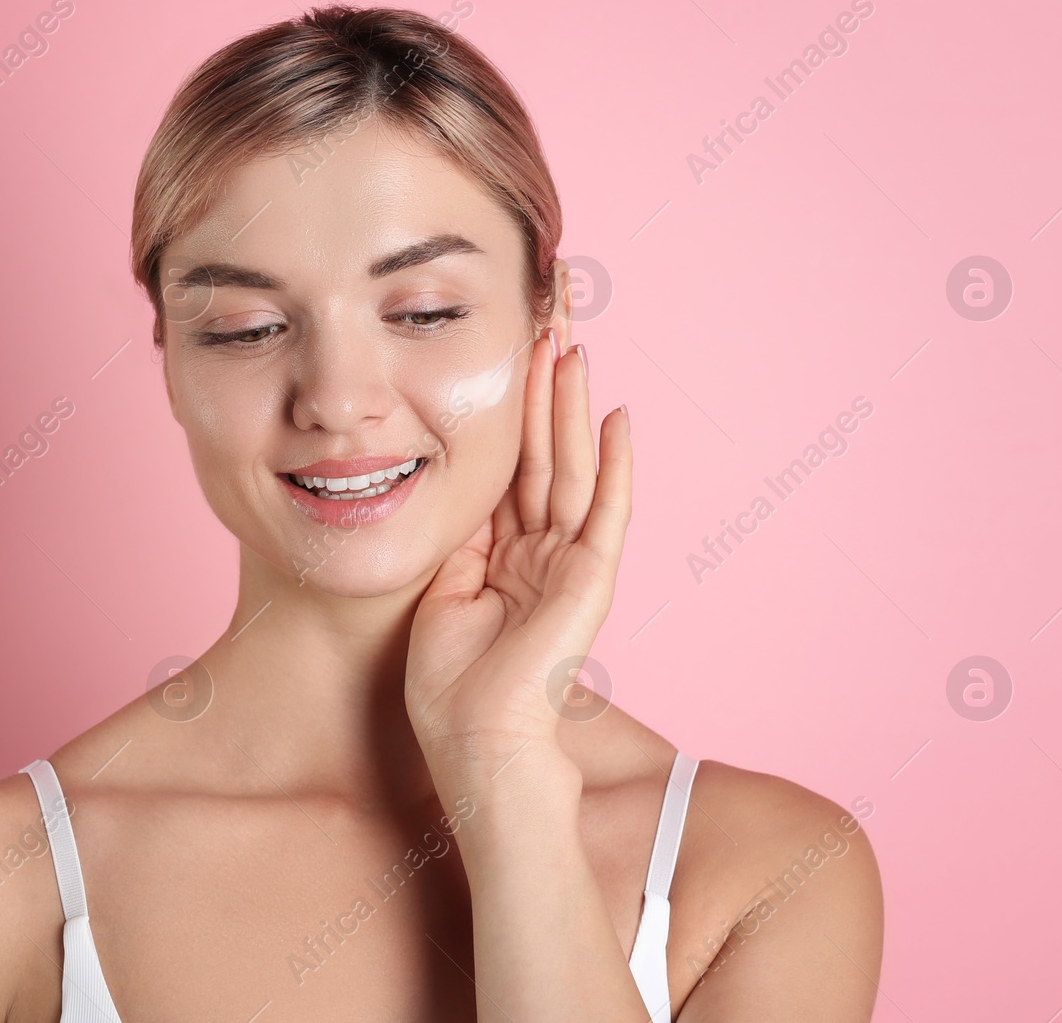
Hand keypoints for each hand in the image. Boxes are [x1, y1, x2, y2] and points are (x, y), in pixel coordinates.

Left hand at [403, 259, 633, 785]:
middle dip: (544, 389)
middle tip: (548, 324)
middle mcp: (543, 548)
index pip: (511, 465)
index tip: (510, 355)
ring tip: (573, 347)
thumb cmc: (450, 680)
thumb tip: (461, 483)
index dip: (511, 411)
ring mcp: (570, 561)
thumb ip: (463, 534)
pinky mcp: (590, 578)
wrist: (472, 737)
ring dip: (573, 407)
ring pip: (574, 467)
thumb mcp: (444, 586)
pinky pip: (608, 511)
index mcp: (505, 551)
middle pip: (545, 452)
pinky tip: (617, 417)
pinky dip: (616, 465)